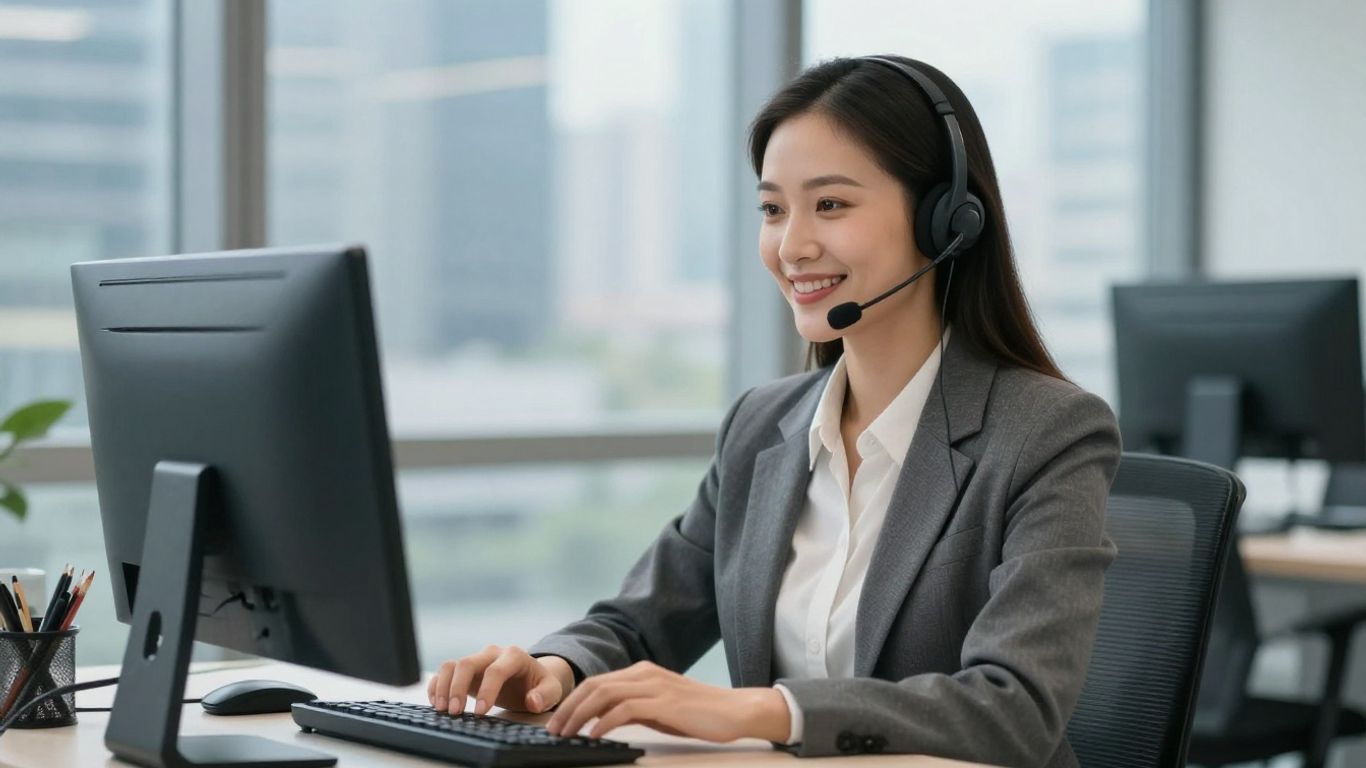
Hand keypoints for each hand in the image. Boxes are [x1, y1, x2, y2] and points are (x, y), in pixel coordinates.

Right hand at [428, 645, 572, 715]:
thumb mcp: (551, 690)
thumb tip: (532, 701)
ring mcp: (477, 660)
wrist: (530, 679)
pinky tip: (437, 702)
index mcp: (514, 656)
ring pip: (452, 665)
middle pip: (467, 663)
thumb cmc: (539, 685)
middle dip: (458, 688)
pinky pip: (446, 672)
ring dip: (444, 686)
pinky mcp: (466, 671)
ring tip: (442, 709)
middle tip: (455, 712)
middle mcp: (492, 654)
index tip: (480, 712)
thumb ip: (544, 695)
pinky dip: (438, 685)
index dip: (487, 690)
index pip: (496, 670)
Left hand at [545, 660, 789, 742]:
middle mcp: (644, 673)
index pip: (596, 682)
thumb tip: (600, 721)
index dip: (572, 701)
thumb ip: (632, 709)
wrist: (735, 710)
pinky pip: (625, 709)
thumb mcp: (658, 709)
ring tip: (567, 734)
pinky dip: (604, 721)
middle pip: (594, 685)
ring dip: (580, 715)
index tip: (557, 721)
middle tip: (553, 729)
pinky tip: (594, 735)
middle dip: (568, 708)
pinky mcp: (664, 702)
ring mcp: (654, 686)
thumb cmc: (698, 713)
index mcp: (641, 672)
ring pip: (604, 694)